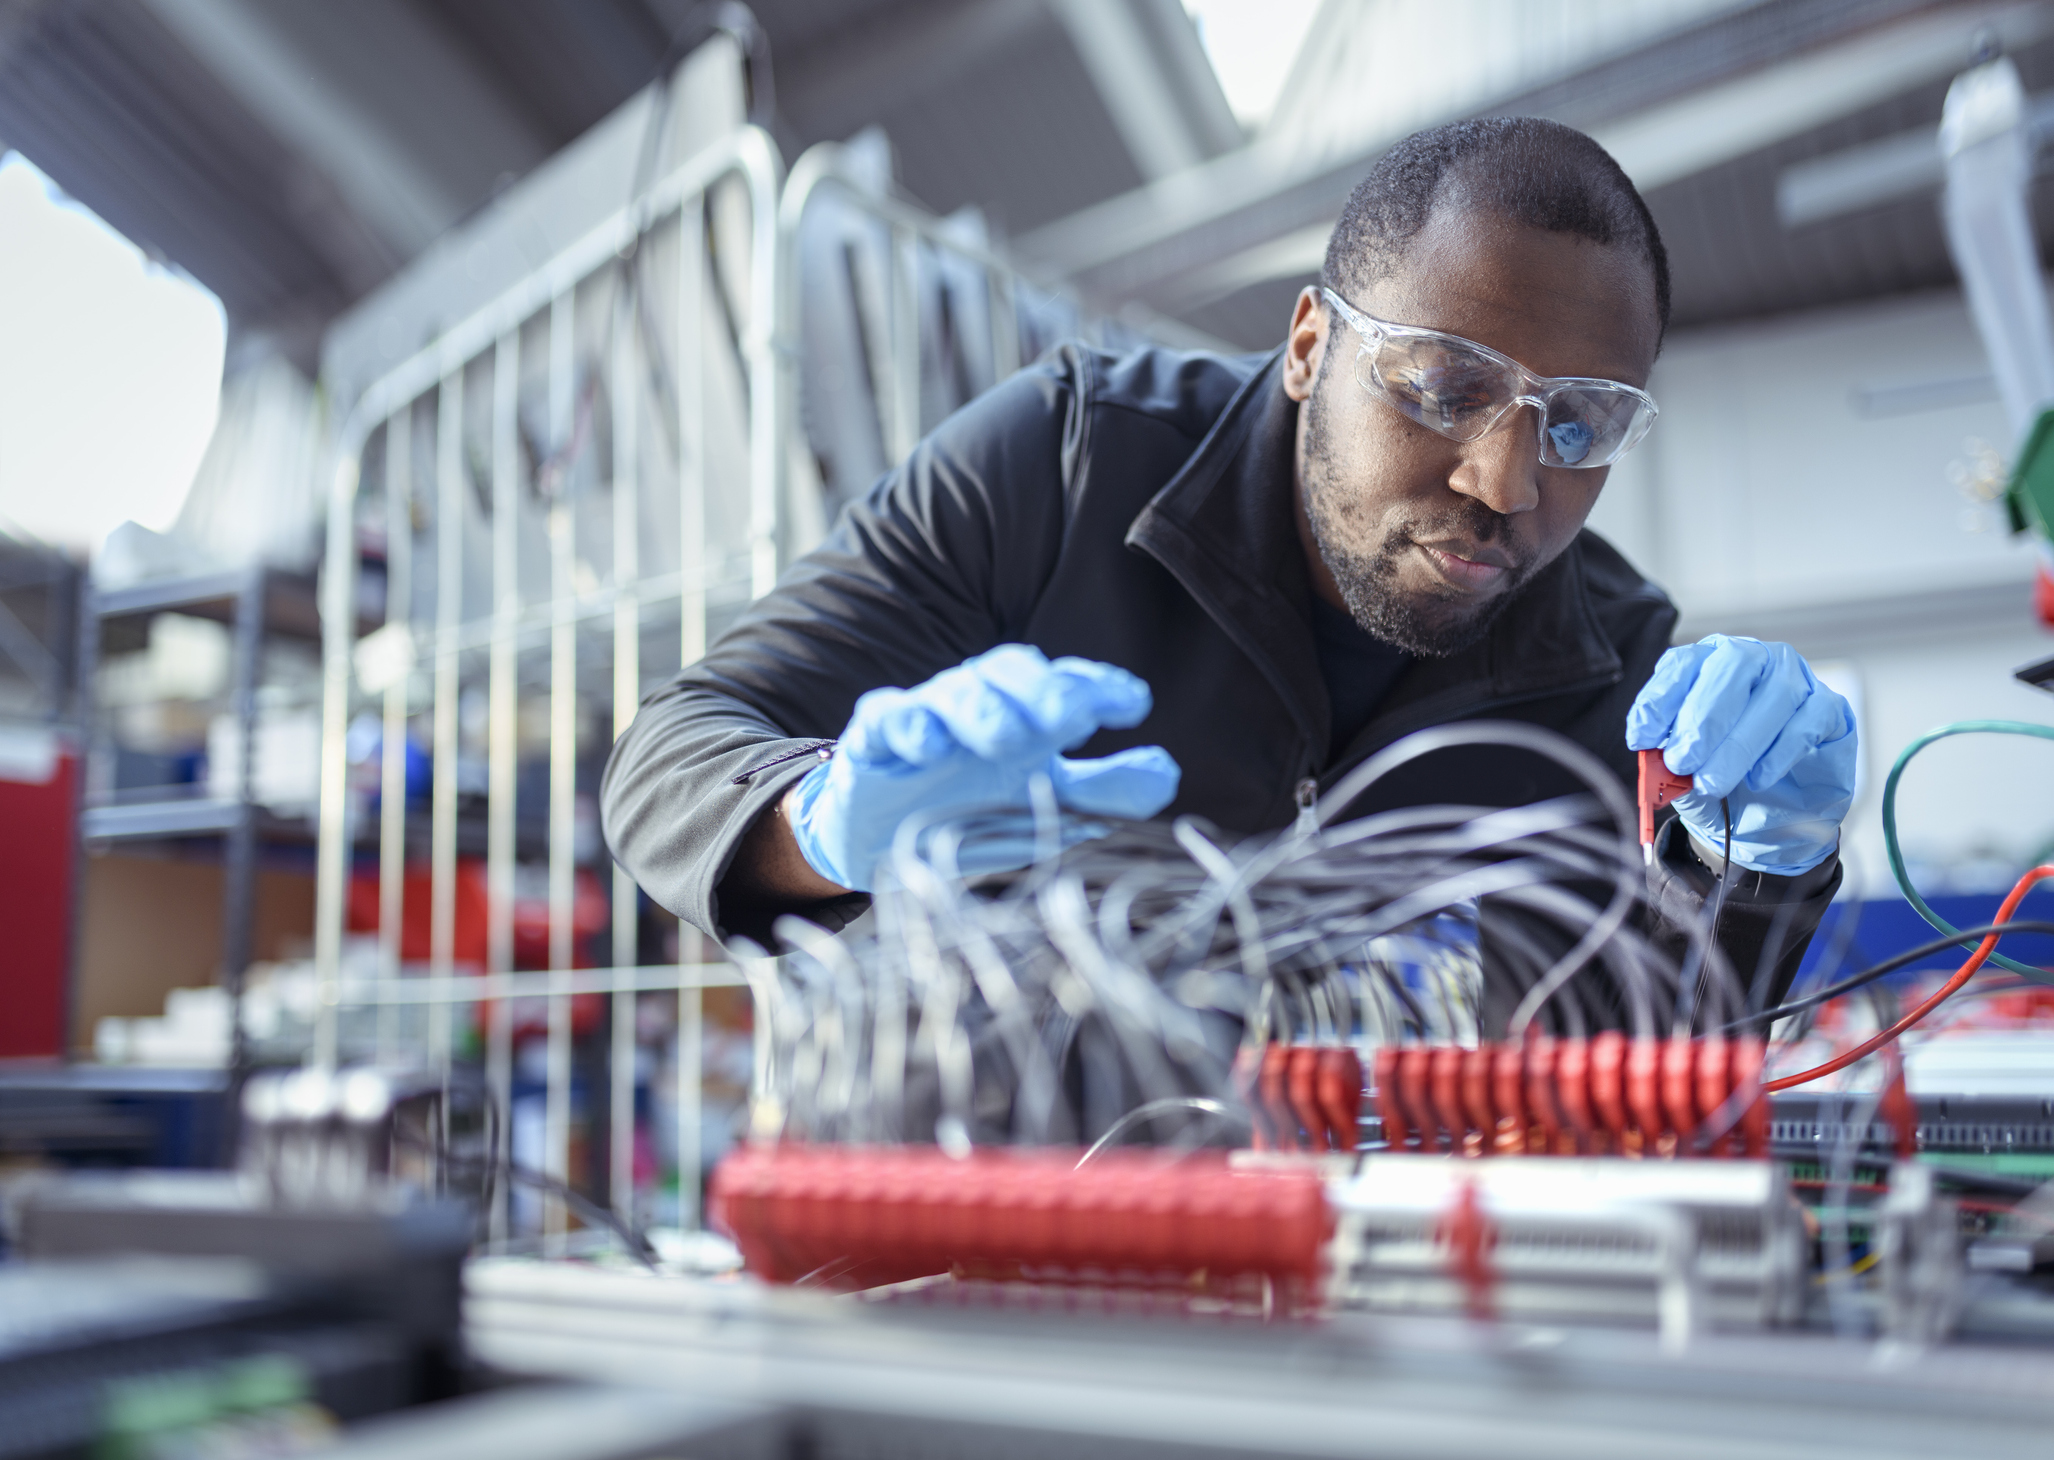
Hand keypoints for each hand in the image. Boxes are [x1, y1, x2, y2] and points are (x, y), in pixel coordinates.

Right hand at [786, 644, 1181, 891]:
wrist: (880, 835)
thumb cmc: (973, 805)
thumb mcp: (1044, 803)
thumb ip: (1104, 791)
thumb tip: (1166, 777)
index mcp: (1027, 712)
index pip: (1066, 683)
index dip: (1101, 687)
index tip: (1136, 705)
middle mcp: (981, 702)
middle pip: (1012, 673)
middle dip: (1045, 691)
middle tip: (1074, 717)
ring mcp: (927, 715)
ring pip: (955, 692)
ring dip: (983, 711)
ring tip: (1006, 740)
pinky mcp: (875, 737)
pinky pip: (888, 718)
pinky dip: (909, 727)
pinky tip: (928, 747)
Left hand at [1625, 635, 1855, 875]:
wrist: (1772, 813)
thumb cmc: (1723, 779)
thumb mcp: (1686, 776)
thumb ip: (1669, 768)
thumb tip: (1656, 766)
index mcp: (1708, 664)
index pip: (1682, 663)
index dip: (1660, 698)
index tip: (1642, 738)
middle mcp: (1753, 660)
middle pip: (1732, 665)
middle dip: (1701, 718)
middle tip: (1681, 761)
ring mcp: (1796, 679)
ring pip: (1775, 694)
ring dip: (1737, 743)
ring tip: (1712, 782)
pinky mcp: (1829, 708)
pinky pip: (1809, 720)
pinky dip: (1780, 752)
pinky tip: (1758, 778)